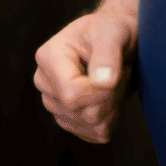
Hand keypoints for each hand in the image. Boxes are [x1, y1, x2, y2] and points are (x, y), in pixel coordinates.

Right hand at [33, 10, 134, 144]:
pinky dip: (110, 120)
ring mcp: (53, 101)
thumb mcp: (113, 32)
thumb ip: (107, 54)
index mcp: (48, 57)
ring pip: (89, 125)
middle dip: (111, 98)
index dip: (102, 92)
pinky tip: (110, 97)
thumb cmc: (112, 30)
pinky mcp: (66, 117)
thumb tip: (102, 82)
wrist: (114, 40)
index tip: (121, 71)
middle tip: (122, 74)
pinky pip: (93, 134)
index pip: (71, 93)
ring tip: (114, 82)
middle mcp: (44, 81)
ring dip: (112, 108)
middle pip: (80, 112)